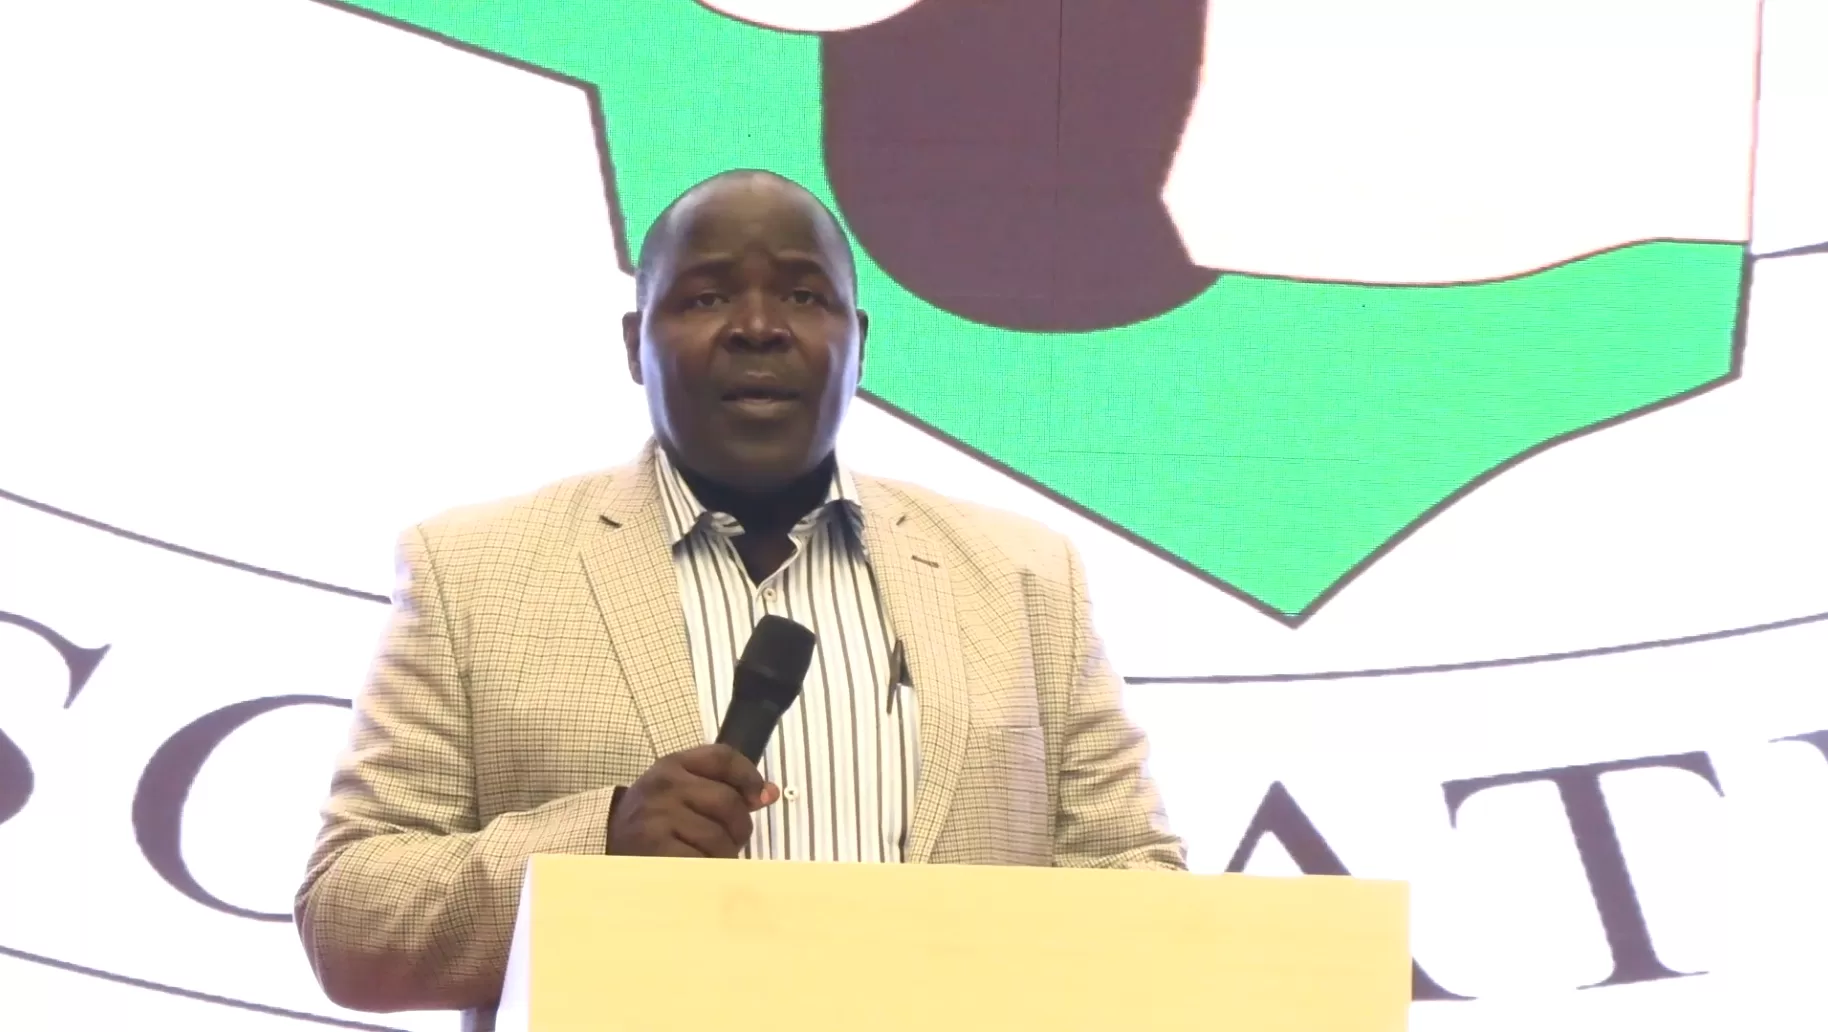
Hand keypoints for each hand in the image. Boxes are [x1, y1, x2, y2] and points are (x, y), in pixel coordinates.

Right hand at [607, 744, 779, 857]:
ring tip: (705, 856)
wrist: (606, 848)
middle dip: (739, 827)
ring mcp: (658, 817)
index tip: (761, 796)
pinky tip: (696, 870)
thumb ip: (722, 787)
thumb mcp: (680, 792)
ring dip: (724, 854)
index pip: (724, 757)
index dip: (750, 777)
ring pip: (721, 837)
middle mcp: (664, 785)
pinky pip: (705, 862)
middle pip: (730, 801)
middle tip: (727, 840)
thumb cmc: (653, 821)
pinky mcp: (656, 851)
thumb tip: (768, 793)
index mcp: (672, 765)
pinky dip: (709, 871)